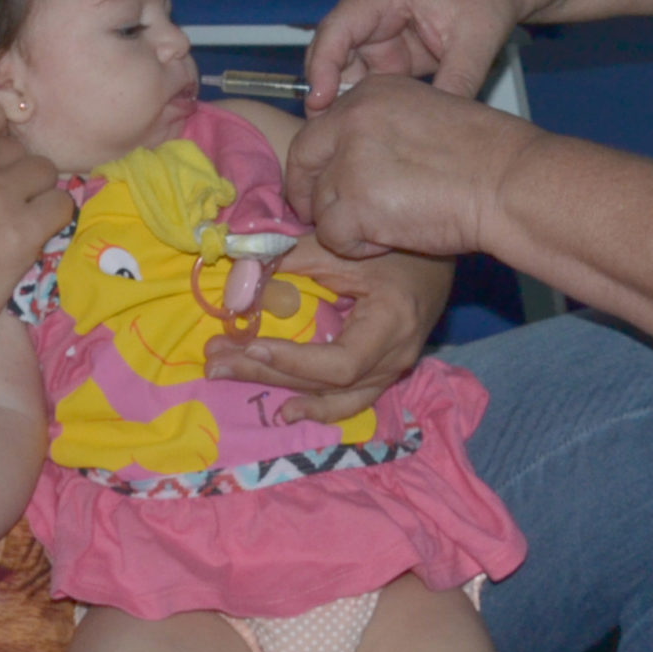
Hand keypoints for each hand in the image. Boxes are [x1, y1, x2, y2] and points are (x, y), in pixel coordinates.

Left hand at [203, 235, 452, 424]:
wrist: (436, 249)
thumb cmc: (392, 242)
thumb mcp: (341, 245)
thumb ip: (289, 259)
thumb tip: (237, 279)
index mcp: (390, 323)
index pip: (339, 362)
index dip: (293, 361)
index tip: (249, 347)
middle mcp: (396, 356)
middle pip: (329, 384)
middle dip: (267, 373)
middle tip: (216, 362)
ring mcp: (395, 367)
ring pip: (339, 398)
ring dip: (287, 393)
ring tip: (240, 387)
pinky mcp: (387, 368)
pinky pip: (353, 397)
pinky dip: (319, 405)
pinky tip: (289, 410)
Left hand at [282, 76, 540, 261]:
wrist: (506, 181)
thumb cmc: (483, 155)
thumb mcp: (422, 116)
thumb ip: (379, 129)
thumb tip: (349, 160)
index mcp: (369, 92)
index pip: (319, 128)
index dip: (318, 162)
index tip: (322, 183)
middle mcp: (352, 118)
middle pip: (303, 159)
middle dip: (307, 193)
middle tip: (323, 218)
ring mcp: (350, 160)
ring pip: (319, 203)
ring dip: (344, 223)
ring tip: (385, 227)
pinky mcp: (355, 203)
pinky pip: (333, 236)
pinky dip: (355, 247)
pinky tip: (387, 241)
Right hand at [302, 0, 528, 111]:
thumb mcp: (476, 39)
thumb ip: (457, 81)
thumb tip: (438, 129)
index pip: (338, 26)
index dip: (322, 63)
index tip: (320, 100)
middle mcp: (370, 11)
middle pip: (331, 51)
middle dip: (325, 89)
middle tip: (324, 129)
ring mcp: (377, 34)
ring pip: (345, 72)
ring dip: (345, 100)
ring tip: (348, 134)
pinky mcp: (389, 55)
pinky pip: (368, 83)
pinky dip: (366, 104)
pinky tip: (372, 129)